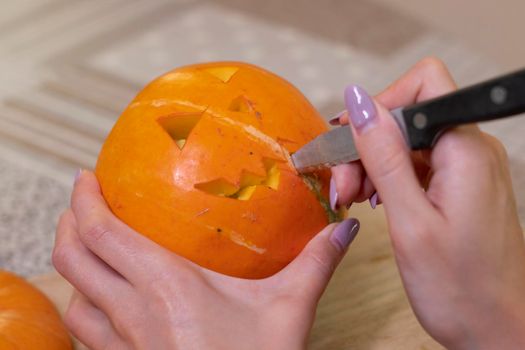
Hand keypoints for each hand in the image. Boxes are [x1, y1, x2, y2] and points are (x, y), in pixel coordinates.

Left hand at [53, 171, 359, 349]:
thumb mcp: (289, 309)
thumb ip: (315, 262)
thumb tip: (343, 229)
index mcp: (166, 286)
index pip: (103, 233)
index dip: (84, 200)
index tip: (86, 177)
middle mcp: (132, 312)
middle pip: (71, 260)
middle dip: (67, 224)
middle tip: (80, 204)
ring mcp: (122, 344)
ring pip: (72, 298)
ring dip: (72, 267)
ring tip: (86, 247)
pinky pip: (85, 332)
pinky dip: (83, 305)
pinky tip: (103, 301)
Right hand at [332, 57, 524, 348]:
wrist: (496, 330)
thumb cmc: (460, 287)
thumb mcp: (410, 221)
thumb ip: (384, 156)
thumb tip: (360, 101)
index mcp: (466, 150)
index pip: (422, 86)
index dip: (380, 106)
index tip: (348, 144)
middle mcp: (471, 150)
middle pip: (407, 116)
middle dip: (367, 145)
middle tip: (343, 187)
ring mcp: (466, 167)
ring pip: (406, 140)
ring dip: (372, 163)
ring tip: (354, 199)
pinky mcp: (459, 184)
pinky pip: (416, 162)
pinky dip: (388, 177)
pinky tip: (375, 200)